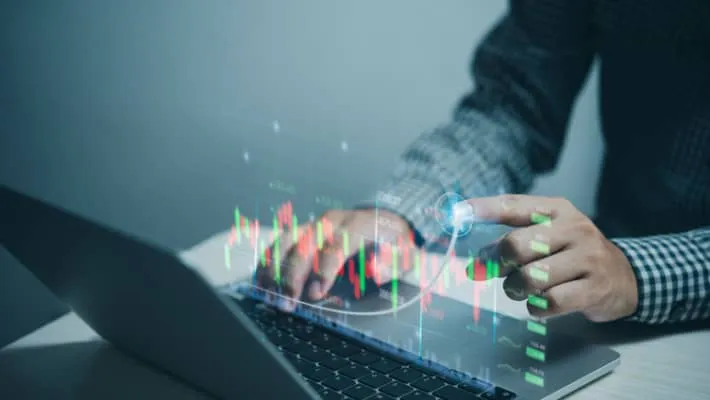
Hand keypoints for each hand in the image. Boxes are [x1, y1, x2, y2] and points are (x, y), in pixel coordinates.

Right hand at [256, 207, 414, 308]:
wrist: (385, 222)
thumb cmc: (393, 242)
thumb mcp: (404, 252)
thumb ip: (393, 262)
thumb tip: (376, 270)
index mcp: (357, 225)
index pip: (336, 246)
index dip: (324, 270)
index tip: (316, 294)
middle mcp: (331, 221)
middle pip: (305, 244)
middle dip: (292, 275)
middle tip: (286, 303)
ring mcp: (315, 223)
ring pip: (286, 240)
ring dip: (273, 268)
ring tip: (267, 294)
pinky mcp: (304, 230)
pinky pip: (280, 242)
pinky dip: (268, 261)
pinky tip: (261, 281)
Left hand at [467, 195, 638, 321]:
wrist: (625, 277)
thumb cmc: (572, 254)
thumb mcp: (547, 236)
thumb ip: (510, 242)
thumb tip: (476, 263)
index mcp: (557, 209)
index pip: (513, 205)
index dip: (484, 209)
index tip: (458, 213)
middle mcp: (574, 228)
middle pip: (516, 245)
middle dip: (497, 263)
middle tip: (494, 271)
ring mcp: (587, 258)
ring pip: (530, 277)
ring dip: (515, 288)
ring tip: (521, 288)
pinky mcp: (595, 288)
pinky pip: (550, 302)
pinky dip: (537, 307)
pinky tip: (542, 302)